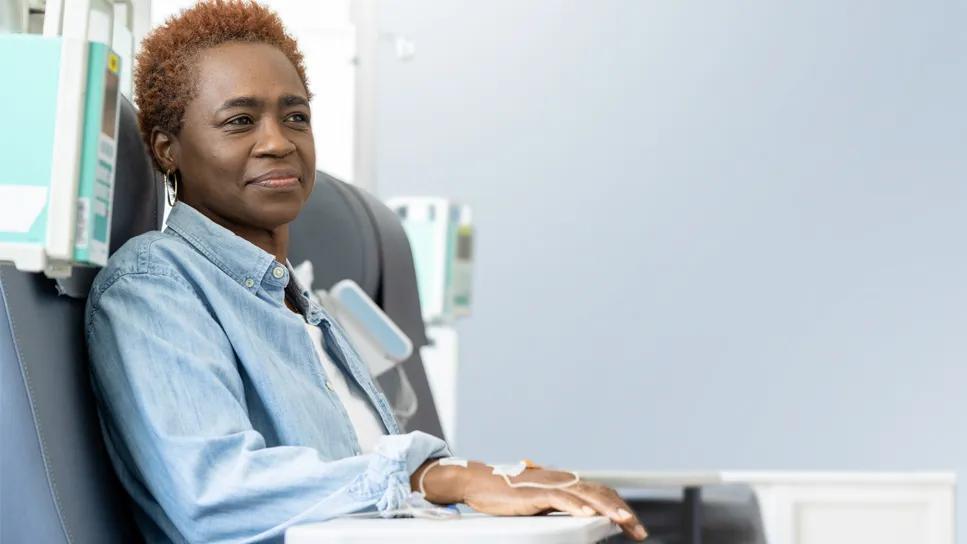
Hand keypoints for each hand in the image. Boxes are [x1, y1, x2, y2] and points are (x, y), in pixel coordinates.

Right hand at [414, 460, 647, 540]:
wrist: (479, 482)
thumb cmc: (507, 494)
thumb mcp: (541, 502)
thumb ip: (561, 506)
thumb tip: (583, 517)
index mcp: (566, 482)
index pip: (601, 494)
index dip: (620, 508)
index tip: (634, 526)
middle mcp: (562, 480)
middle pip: (600, 494)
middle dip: (622, 512)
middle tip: (639, 530)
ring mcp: (549, 485)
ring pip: (585, 495)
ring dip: (607, 509)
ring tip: (623, 521)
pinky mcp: (534, 493)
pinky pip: (560, 499)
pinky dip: (576, 507)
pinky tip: (589, 516)